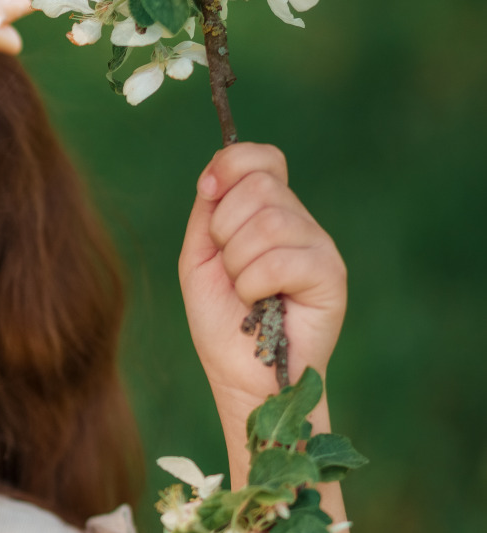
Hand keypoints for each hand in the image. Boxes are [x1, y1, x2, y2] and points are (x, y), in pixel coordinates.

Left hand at [178, 143, 345, 426]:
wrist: (239, 374)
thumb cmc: (221, 319)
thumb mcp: (201, 257)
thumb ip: (208, 212)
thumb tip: (215, 173)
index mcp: (270, 212)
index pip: (263, 158)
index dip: (231, 166)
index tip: (207, 193)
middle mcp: (300, 223)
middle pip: (259, 187)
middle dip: (224, 230)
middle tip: (230, 269)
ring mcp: (319, 247)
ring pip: (268, 223)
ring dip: (238, 264)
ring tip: (246, 292)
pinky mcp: (331, 275)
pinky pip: (280, 260)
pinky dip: (254, 285)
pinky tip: (262, 304)